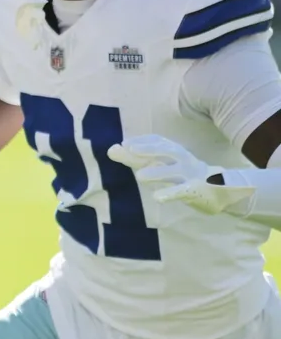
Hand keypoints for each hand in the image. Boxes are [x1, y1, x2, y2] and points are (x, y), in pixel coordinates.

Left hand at [107, 135, 252, 214]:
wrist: (226, 192)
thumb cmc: (188, 177)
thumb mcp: (165, 166)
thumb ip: (140, 160)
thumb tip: (112, 149)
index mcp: (177, 154)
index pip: (160, 142)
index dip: (144, 141)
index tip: (125, 143)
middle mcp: (184, 160)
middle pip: (167, 151)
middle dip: (148, 148)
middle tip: (128, 148)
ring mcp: (191, 175)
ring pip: (175, 171)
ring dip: (158, 173)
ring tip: (139, 177)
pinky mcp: (197, 190)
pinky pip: (183, 191)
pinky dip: (170, 193)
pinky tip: (157, 197)